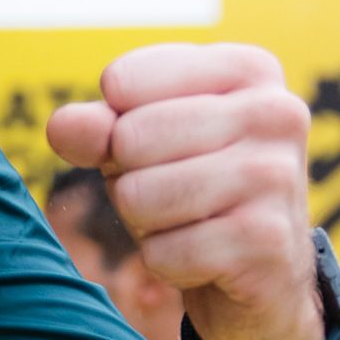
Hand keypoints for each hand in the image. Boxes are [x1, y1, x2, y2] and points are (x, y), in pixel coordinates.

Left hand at [47, 43, 323, 339]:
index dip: (116, 126)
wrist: (264, 272)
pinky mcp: (268, 240)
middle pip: (130, 139)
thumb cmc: (192, 186)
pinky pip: (164, 254)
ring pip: (142, 197)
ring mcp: (277, 175)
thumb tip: (62, 126)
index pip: (123, 82)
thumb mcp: (139, 145)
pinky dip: (167, 263)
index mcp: (246, 68)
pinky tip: (206, 257)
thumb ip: (95, 126)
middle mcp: (274, 111)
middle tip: (170, 192)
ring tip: (186, 222)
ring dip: (146, 222)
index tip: (158, 144)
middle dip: (129, 178)